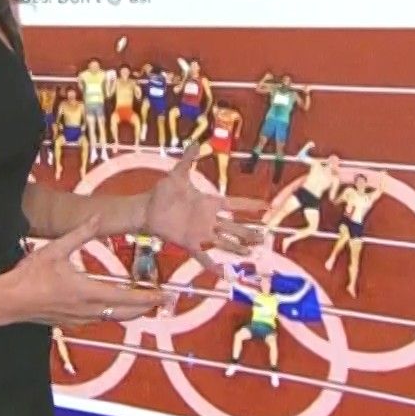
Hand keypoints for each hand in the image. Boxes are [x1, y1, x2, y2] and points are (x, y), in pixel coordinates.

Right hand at [0, 216, 164, 328]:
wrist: (8, 301)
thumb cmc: (30, 276)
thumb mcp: (56, 249)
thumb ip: (80, 234)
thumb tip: (98, 218)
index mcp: (88, 292)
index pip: (126, 298)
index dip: (147, 298)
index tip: (164, 296)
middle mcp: (88, 310)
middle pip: (125, 313)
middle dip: (145, 308)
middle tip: (161, 301)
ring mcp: (79, 319)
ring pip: (112, 318)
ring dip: (129, 312)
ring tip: (142, 304)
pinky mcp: (70, 322)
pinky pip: (99, 320)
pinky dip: (112, 313)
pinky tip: (112, 307)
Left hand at [143, 141, 264, 275]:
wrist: (147, 208)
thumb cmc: (163, 192)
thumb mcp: (178, 174)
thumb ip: (189, 159)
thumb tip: (195, 142)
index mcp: (209, 203)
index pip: (235, 204)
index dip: (251, 205)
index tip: (267, 206)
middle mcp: (208, 219)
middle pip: (234, 227)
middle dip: (249, 232)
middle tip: (265, 236)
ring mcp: (200, 232)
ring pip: (224, 242)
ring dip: (237, 248)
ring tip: (252, 253)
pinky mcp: (189, 243)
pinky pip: (203, 255)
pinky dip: (212, 265)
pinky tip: (223, 273)